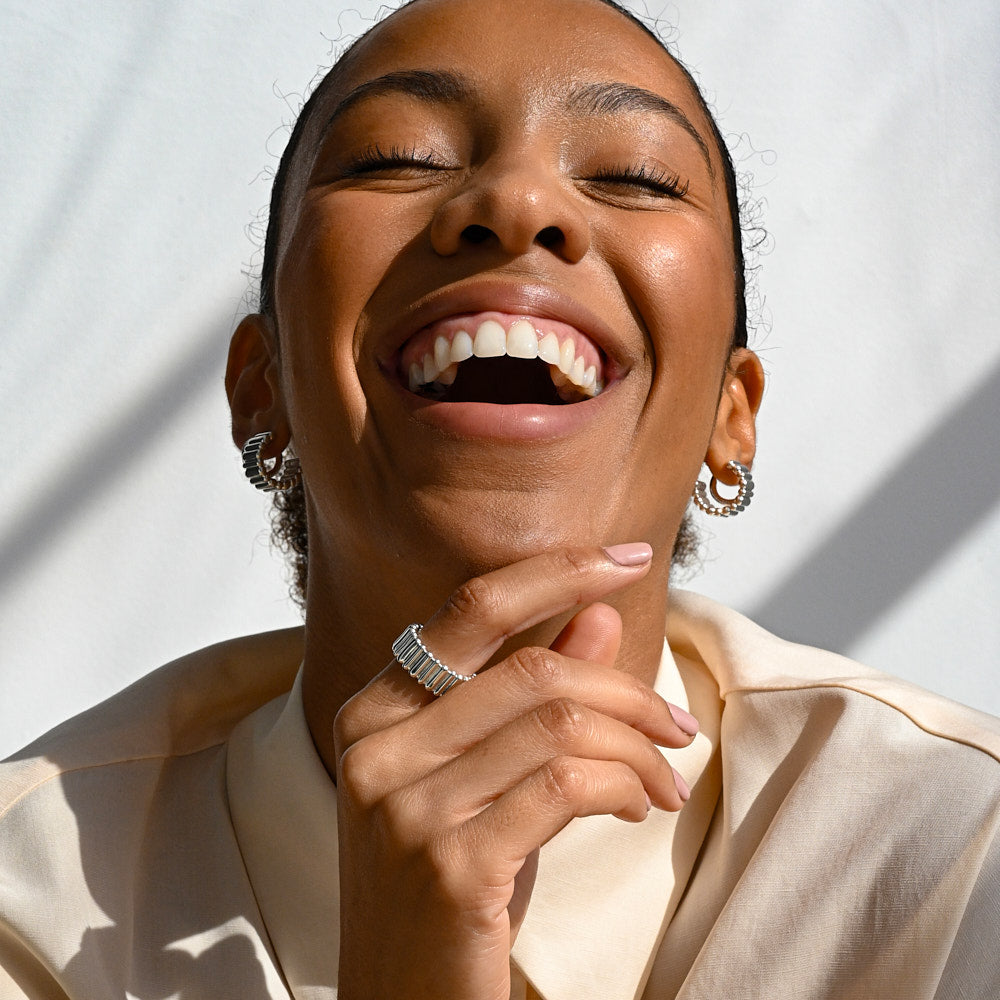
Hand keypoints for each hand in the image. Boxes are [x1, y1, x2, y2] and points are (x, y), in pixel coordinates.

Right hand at [333, 545, 696, 999]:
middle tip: (675, 723)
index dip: (557, 571)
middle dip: (626, 689)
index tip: (627, 557)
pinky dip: (624, 787)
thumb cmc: (448, 885)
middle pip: (532, 668)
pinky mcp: (450, 865)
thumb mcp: (488, 779)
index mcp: (376, 711)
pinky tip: (638, 808)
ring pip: (559, 724)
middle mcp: (376, 747)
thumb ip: (534, 693)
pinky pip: (567, 786)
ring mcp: (405, 807)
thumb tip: (597, 614)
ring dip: (636, 746)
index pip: (472, 607)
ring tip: (665, 778)